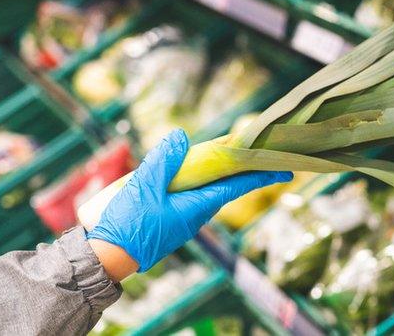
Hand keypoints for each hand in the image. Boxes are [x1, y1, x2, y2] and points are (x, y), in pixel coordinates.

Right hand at [87, 129, 291, 275]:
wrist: (108, 257)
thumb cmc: (128, 224)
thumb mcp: (144, 186)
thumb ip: (163, 160)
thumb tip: (181, 136)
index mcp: (196, 207)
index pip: (236, 186)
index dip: (261, 175)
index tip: (285, 169)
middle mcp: (195, 215)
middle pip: (225, 186)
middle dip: (244, 169)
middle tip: (259, 152)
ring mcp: (182, 219)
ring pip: (206, 191)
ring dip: (219, 174)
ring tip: (226, 154)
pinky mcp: (169, 221)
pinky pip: (190, 196)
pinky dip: (197, 181)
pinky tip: (188, 171)